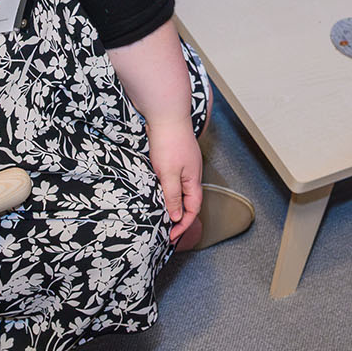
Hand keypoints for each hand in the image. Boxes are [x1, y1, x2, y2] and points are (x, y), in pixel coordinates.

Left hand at [146, 120, 202, 244]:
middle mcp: (192, 173)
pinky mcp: (176, 158)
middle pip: (189, 201)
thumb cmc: (168, 142)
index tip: (171, 236)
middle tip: (165, 230)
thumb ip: (172, 196)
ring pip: (181, 190)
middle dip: (179, 217)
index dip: (184, 225)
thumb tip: (177, 217)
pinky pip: (175, 180)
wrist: (166, 114)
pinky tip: (158, 191)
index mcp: (193, 179)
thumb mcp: (168, 174)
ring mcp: (185, 165)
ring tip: (160, 214)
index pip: (193, 209)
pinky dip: (168, 190)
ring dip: (173, 204)